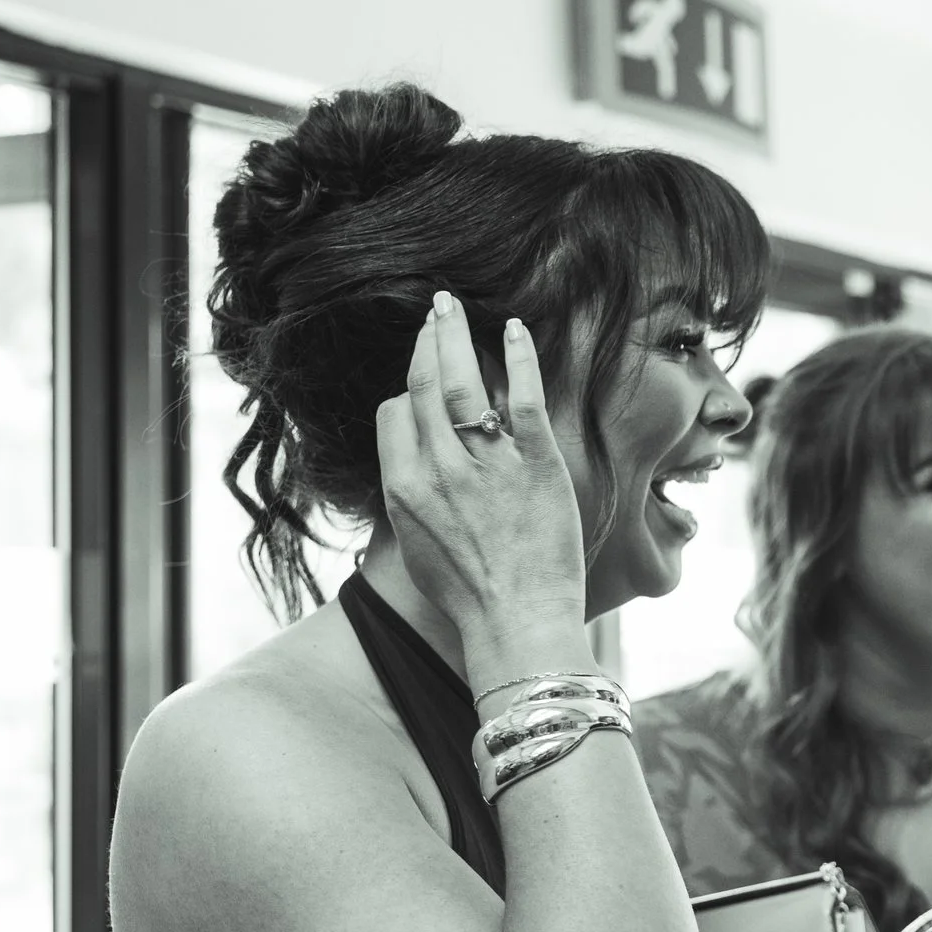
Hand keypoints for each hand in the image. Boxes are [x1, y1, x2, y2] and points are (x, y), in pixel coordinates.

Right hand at [374, 294, 587, 644]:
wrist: (517, 623)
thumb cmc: (469, 598)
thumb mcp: (416, 549)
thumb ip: (408, 499)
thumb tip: (407, 470)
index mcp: (404, 489)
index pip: (393, 414)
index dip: (406, 391)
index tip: (420, 380)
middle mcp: (440, 470)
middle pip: (423, 385)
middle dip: (426, 339)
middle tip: (434, 309)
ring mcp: (488, 464)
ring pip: (464, 382)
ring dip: (456, 336)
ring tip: (452, 308)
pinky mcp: (537, 464)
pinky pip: (524, 397)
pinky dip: (519, 357)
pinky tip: (515, 329)